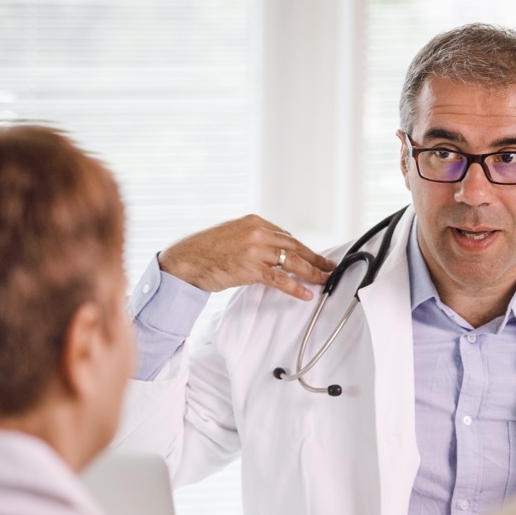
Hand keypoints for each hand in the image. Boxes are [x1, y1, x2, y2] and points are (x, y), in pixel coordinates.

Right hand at [158, 215, 335, 300]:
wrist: (185, 259)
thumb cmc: (205, 250)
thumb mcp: (232, 235)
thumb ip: (253, 239)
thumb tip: (271, 252)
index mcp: (254, 221)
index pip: (286, 235)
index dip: (302, 249)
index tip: (313, 257)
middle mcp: (257, 232)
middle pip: (294, 246)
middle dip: (314, 258)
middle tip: (329, 266)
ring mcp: (255, 250)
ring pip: (291, 261)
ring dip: (312, 272)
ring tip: (325, 279)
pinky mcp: (250, 268)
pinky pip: (279, 279)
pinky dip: (295, 286)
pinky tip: (306, 293)